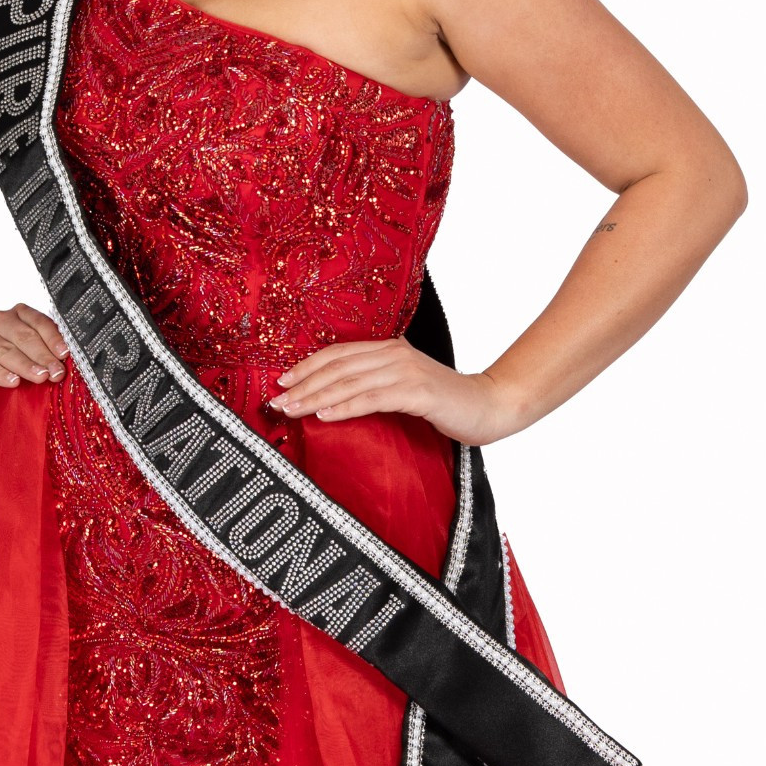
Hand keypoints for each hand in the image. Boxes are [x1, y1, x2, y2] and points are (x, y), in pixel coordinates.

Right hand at [0, 305, 66, 418]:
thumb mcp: (25, 370)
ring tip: (41, 377)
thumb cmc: (0, 378)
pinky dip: (0, 373)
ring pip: (6, 349)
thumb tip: (66, 371)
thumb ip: (42, 365)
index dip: (53, 338)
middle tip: (57, 372)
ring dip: (25, 364)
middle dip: (43, 355)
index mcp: (17, 319)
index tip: (65, 355)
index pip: (39, 322)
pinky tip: (12, 382)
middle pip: (24, 335)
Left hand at [271, 339, 523, 444]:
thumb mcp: (405, 389)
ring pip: (349, 382)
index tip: (282, 381)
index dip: (307, 366)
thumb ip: (376, 387)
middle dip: (303, 384)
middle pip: (337, 366)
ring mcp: (406, 371)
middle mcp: (395, 354)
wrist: (489, 406)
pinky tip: (324, 416)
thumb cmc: (445, 404)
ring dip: (315, 397)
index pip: (338, 354)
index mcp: (389, 349)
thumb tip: (334, 402)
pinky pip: (372, 399)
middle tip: (276, 401)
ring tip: (291, 410)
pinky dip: (345, 407)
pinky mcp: (418, 392)